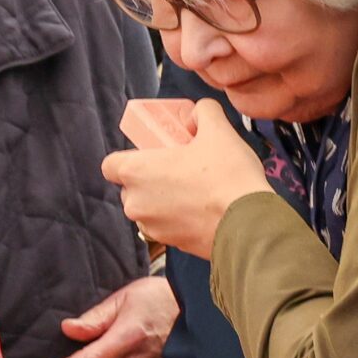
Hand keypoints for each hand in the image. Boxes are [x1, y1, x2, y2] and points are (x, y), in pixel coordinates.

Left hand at [103, 100, 272, 259]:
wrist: (247, 224)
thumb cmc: (227, 176)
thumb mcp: (218, 130)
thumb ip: (204, 112)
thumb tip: (199, 112)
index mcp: (135, 172)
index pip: (110, 165)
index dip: (128, 158)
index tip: (151, 154)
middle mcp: (135, 203)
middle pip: (131, 187)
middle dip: (150, 179)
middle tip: (179, 168)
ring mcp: (151, 228)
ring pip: (148, 209)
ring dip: (164, 200)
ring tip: (195, 190)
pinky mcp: (171, 245)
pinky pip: (167, 227)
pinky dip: (179, 219)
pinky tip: (204, 209)